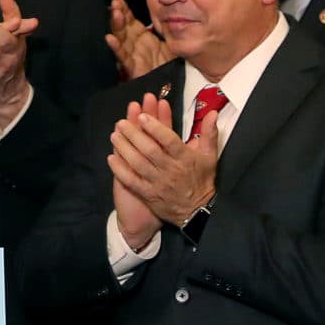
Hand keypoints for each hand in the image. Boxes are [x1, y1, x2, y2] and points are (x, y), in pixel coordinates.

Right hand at [105, 0, 171, 80]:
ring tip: (115, 14)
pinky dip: (116, 48)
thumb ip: (168, 27)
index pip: (129, 20)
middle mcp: (134, 44)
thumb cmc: (171, 62)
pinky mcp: (133, 68)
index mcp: (142, 36)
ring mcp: (132, 55)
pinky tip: (110, 38)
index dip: (124, 9)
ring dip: (116, 26)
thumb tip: (172, 9)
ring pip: (121, 38)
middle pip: (122, 27)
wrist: (174, 84)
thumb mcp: (171, 40)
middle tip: (115, 3)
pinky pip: (123, 57)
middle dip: (118, 14)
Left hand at [109, 96, 218, 229]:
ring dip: (124, 149)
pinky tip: (111, 158)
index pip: (169, 141)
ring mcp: (158, 183)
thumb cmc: (202, 180)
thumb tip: (213, 113)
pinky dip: (120, 170)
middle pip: (150, 150)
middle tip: (121, 123)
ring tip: (114, 135)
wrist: (196, 212)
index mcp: (184, 158)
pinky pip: (131, 181)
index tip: (142, 116)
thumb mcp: (209, 157)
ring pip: (138, 164)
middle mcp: (170, 170)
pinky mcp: (148, 195)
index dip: (155, 128)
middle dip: (134, 135)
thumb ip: (210, 134)